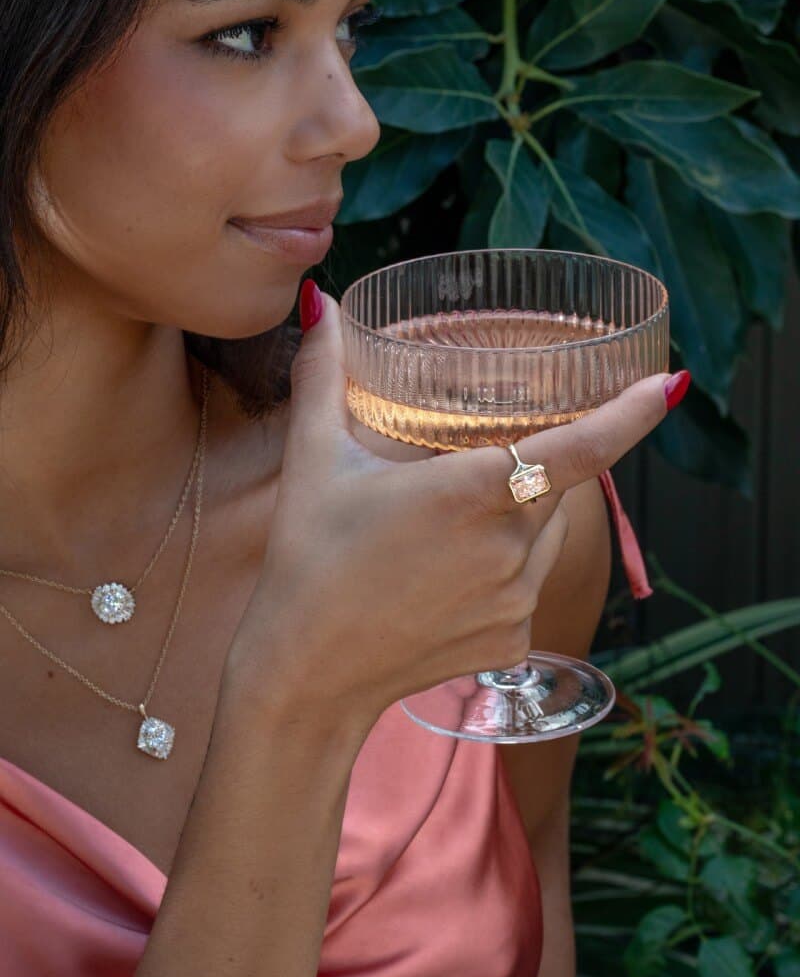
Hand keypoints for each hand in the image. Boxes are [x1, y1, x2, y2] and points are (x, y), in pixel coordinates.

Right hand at [227, 289, 675, 729]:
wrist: (307, 674)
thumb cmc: (309, 560)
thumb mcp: (313, 459)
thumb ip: (323, 375)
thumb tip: (319, 302)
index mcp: (473, 492)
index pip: (579, 446)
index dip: (632, 413)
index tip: (669, 384)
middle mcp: (510, 548)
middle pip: (554, 487)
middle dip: (527, 469)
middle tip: (460, 477)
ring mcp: (518, 602)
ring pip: (546, 538)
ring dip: (519, 520)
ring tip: (442, 533)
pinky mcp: (514, 643)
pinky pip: (530, 587)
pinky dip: (505, 572)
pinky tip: (444, 582)